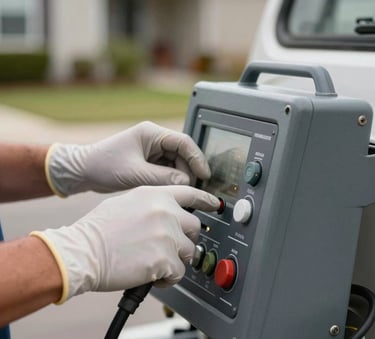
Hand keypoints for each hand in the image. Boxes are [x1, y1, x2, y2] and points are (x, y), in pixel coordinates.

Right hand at [30, 186, 219, 302]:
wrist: (82, 251)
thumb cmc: (99, 229)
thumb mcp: (127, 203)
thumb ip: (152, 205)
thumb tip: (168, 213)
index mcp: (156, 195)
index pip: (191, 194)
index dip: (206, 201)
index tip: (215, 206)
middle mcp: (165, 212)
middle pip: (195, 228)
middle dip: (185, 240)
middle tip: (170, 247)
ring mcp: (167, 235)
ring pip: (189, 251)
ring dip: (175, 260)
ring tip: (155, 262)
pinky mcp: (165, 259)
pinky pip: (179, 272)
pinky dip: (168, 277)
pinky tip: (152, 274)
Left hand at [46, 121, 210, 195]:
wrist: (83, 171)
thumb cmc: (103, 165)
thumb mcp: (135, 173)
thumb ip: (162, 178)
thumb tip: (186, 183)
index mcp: (151, 134)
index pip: (183, 142)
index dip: (197, 158)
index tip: (204, 175)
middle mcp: (154, 140)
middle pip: (182, 154)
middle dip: (188, 171)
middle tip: (192, 189)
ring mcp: (151, 151)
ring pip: (176, 163)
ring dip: (180, 177)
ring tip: (180, 192)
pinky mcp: (148, 162)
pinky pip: (167, 170)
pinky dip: (170, 180)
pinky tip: (170, 191)